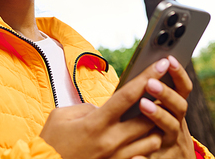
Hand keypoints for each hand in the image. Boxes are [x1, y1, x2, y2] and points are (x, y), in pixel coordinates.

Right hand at [39, 58, 176, 158]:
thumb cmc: (51, 142)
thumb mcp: (61, 117)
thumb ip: (85, 108)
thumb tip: (103, 108)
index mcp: (95, 123)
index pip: (128, 95)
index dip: (147, 77)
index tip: (162, 64)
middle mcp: (110, 141)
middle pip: (148, 118)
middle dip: (158, 103)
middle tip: (160, 93)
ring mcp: (116, 158)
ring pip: (152, 141)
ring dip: (153, 128)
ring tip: (148, 118)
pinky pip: (143, 157)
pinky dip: (145, 147)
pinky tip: (138, 140)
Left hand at [139, 56, 194, 158]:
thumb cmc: (157, 130)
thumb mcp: (161, 111)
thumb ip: (154, 92)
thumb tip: (149, 66)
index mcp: (175, 110)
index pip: (183, 89)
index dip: (179, 74)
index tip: (169, 58)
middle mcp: (177, 125)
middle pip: (178, 107)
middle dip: (165, 93)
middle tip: (150, 82)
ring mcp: (171, 143)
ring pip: (169, 129)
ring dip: (158, 115)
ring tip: (143, 104)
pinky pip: (154, 158)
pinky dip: (145, 156)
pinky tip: (134, 153)